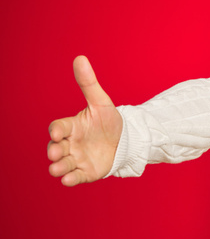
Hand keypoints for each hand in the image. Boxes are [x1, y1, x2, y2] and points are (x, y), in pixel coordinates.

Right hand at [47, 56, 122, 185]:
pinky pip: (75, 177)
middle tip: (55, 152)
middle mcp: (70, 144)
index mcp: (72, 126)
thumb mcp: (101, 102)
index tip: (57, 133)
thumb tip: (80, 58)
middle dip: (54, 150)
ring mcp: (76, 158)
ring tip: (58, 169)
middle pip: (56, 147)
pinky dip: (71, 179)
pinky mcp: (86, 172)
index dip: (56, 130)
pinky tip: (69, 180)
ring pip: (62, 164)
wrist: (125, 140)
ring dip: (58, 167)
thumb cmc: (108, 120)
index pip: (59, 127)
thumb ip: (88, 83)